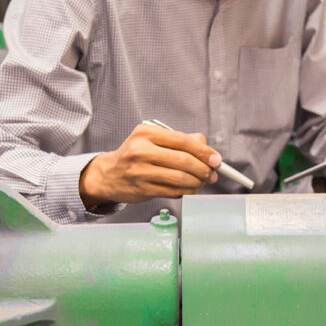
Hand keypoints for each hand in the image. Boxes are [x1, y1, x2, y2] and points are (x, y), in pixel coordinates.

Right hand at [79, 122, 221, 207]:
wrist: (109, 174)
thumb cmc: (136, 155)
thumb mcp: (153, 140)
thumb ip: (180, 140)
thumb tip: (206, 148)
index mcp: (145, 133)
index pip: (182, 140)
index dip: (203, 151)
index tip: (216, 159)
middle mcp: (140, 151)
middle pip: (183, 160)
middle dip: (203, 169)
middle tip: (212, 174)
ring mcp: (139, 171)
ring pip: (179, 178)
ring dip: (197, 182)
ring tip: (202, 182)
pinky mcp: (142, 189)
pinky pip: (172, 191)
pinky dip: (186, 191)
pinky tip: (189, 188)